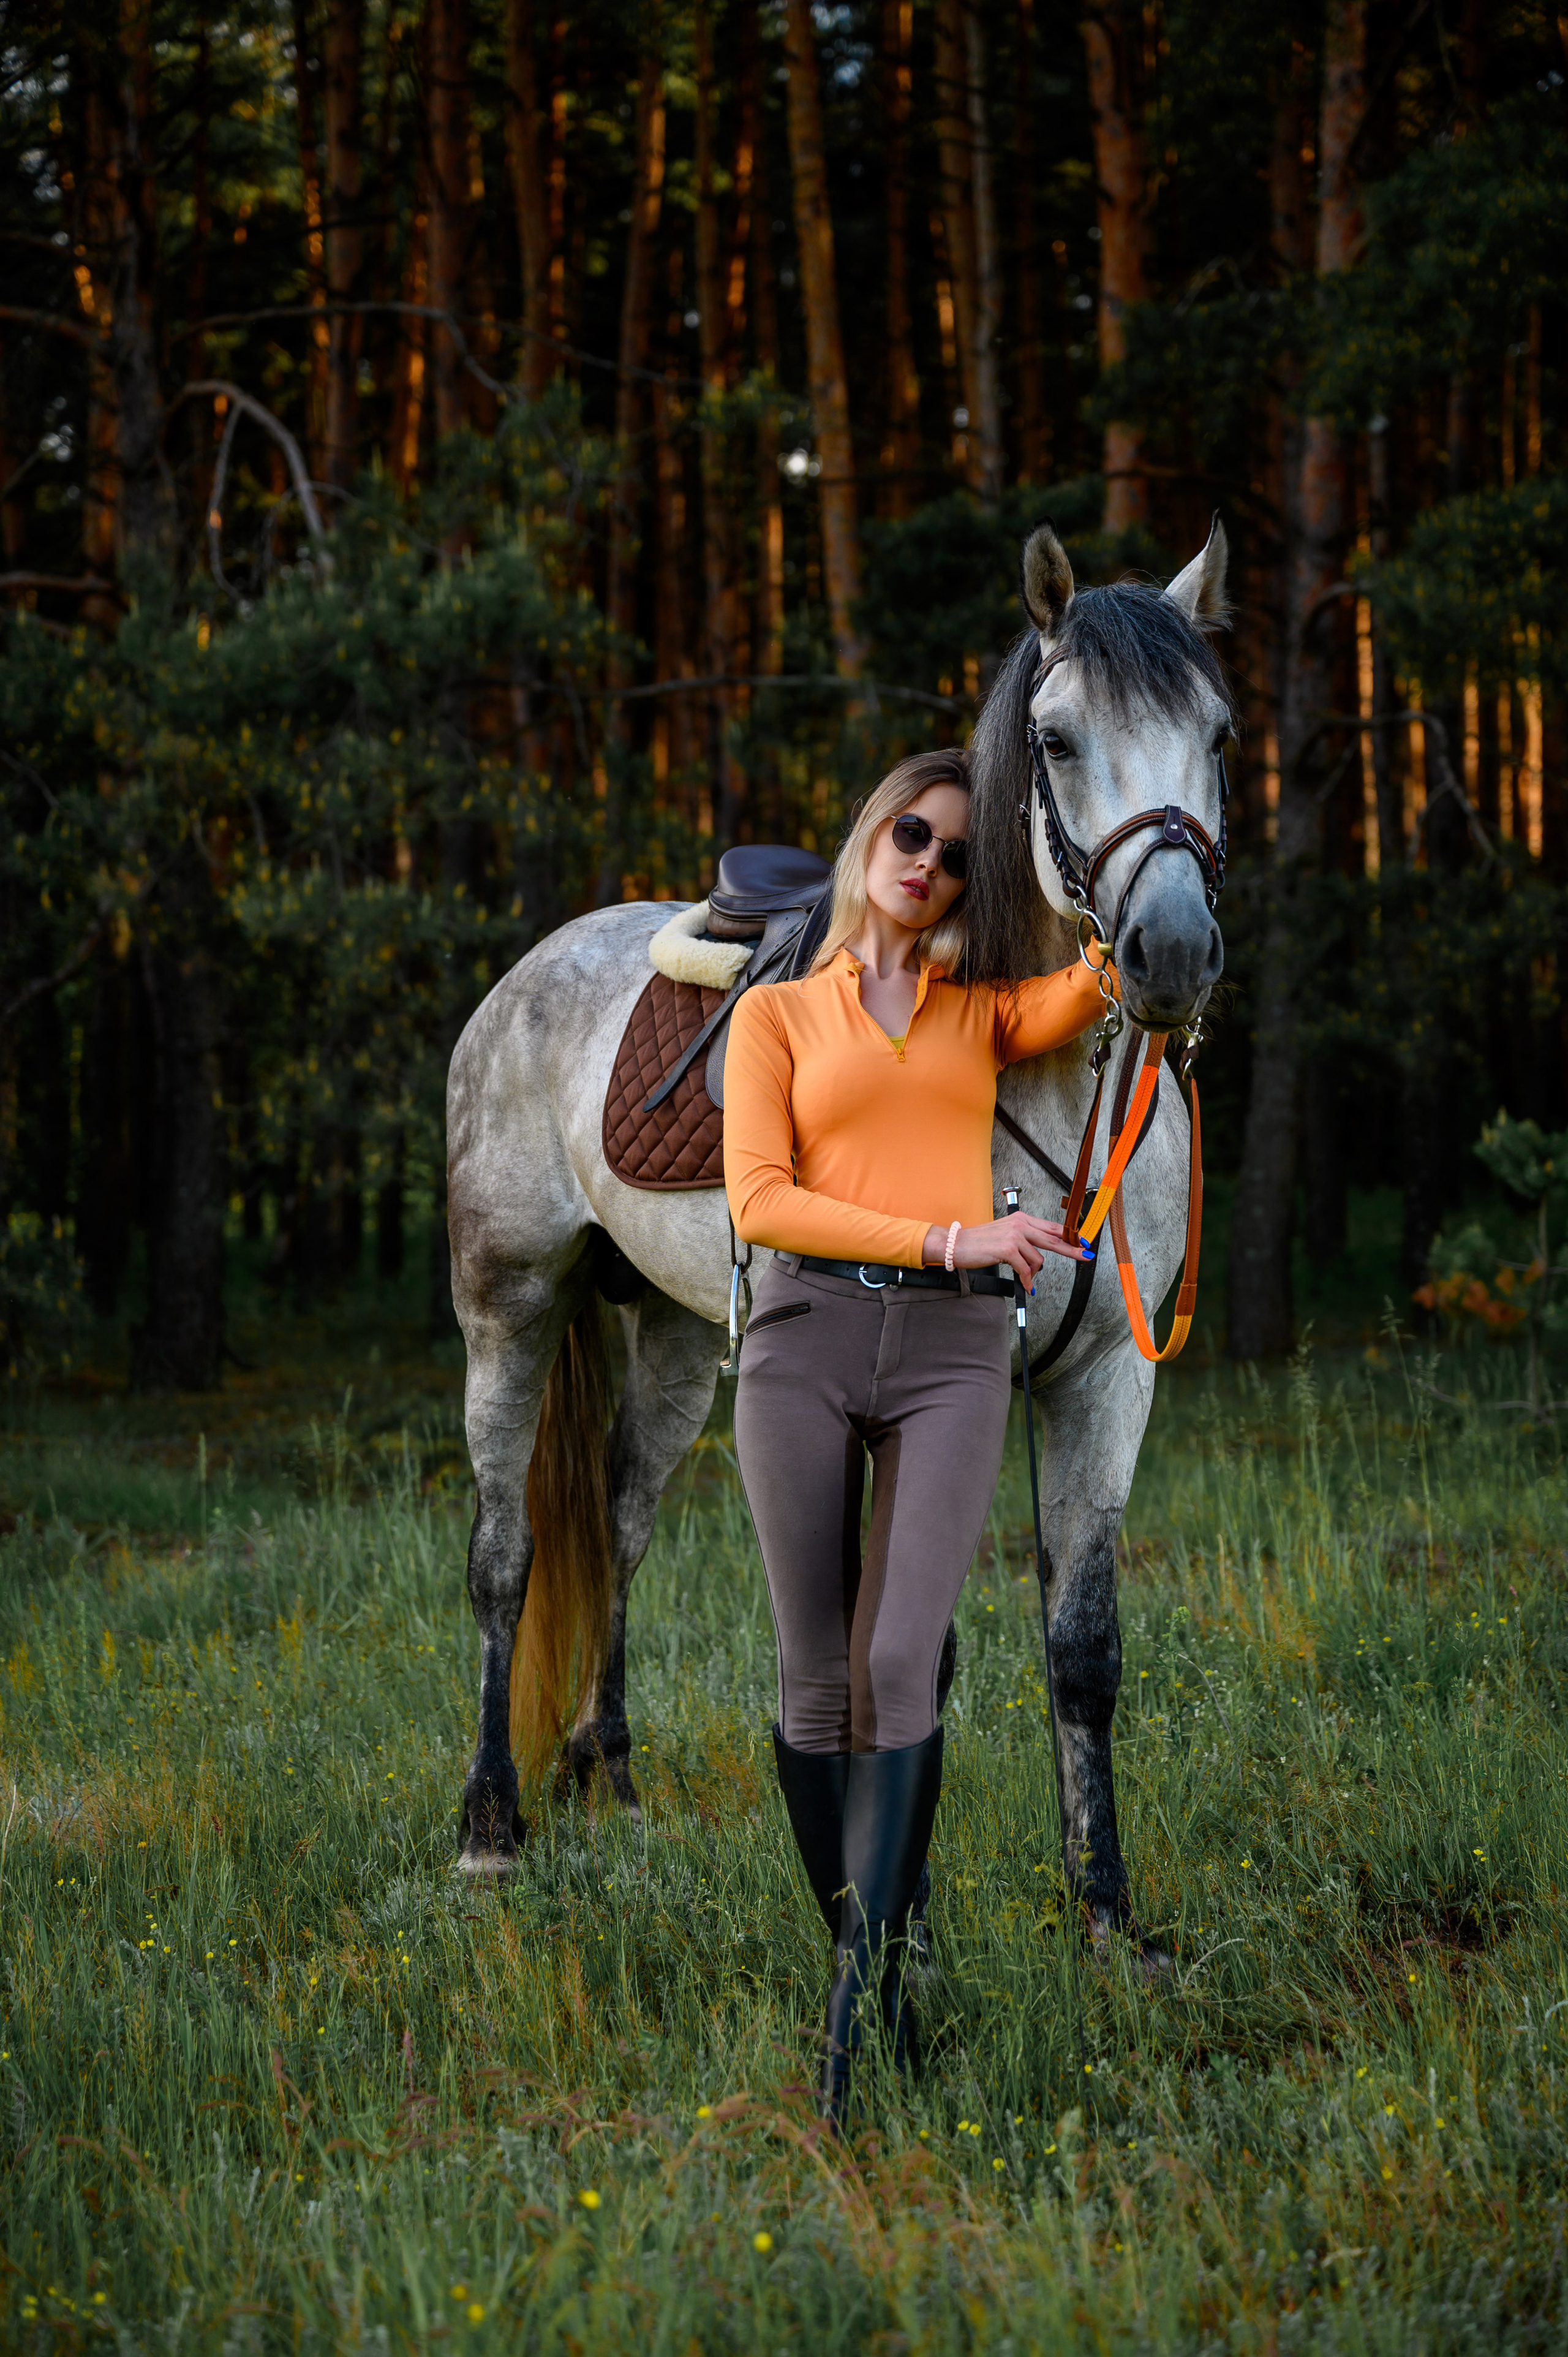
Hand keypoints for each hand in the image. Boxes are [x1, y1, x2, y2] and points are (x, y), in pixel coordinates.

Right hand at [922, 1213, 1091, 1283]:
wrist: (958, 1244)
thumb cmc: (980, 1242)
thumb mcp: (1005, 1235)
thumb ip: (1024, 1240)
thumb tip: (1040, 1257)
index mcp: (1022, 1219)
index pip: (1052, 1227)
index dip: (1069, 1236)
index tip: (1083, 1242)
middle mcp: (1020, 1224)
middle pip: (1053, 1239)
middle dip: (1072, 1249)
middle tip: (1086, 1256)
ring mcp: (1014, 1236)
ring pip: (1038, 1260)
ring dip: (1033, 1273)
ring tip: (1024, 1277)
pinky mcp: (1008, 1249)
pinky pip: (1026, 1270)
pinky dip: (1027, 1281)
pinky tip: (1026, 1287)